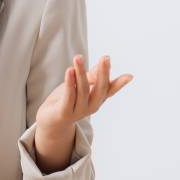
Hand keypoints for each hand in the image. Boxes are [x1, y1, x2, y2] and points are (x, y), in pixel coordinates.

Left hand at [32, 55, 131, 173]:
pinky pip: (69, 96)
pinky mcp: (65, 112)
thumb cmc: (66, 100)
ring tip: (78, 58)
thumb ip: (91, 76)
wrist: (50, 121)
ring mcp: (79, 111)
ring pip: (82, 90)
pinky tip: (69, 70)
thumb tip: (104, 62)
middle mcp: (91, 106)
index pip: (110, 90)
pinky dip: (70, 83)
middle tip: (105, 58)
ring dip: (80, 73)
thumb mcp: (79, 86)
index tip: (130, 76)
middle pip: (100, 89)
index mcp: (97, 99)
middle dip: (103, 73)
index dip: (119, 84)